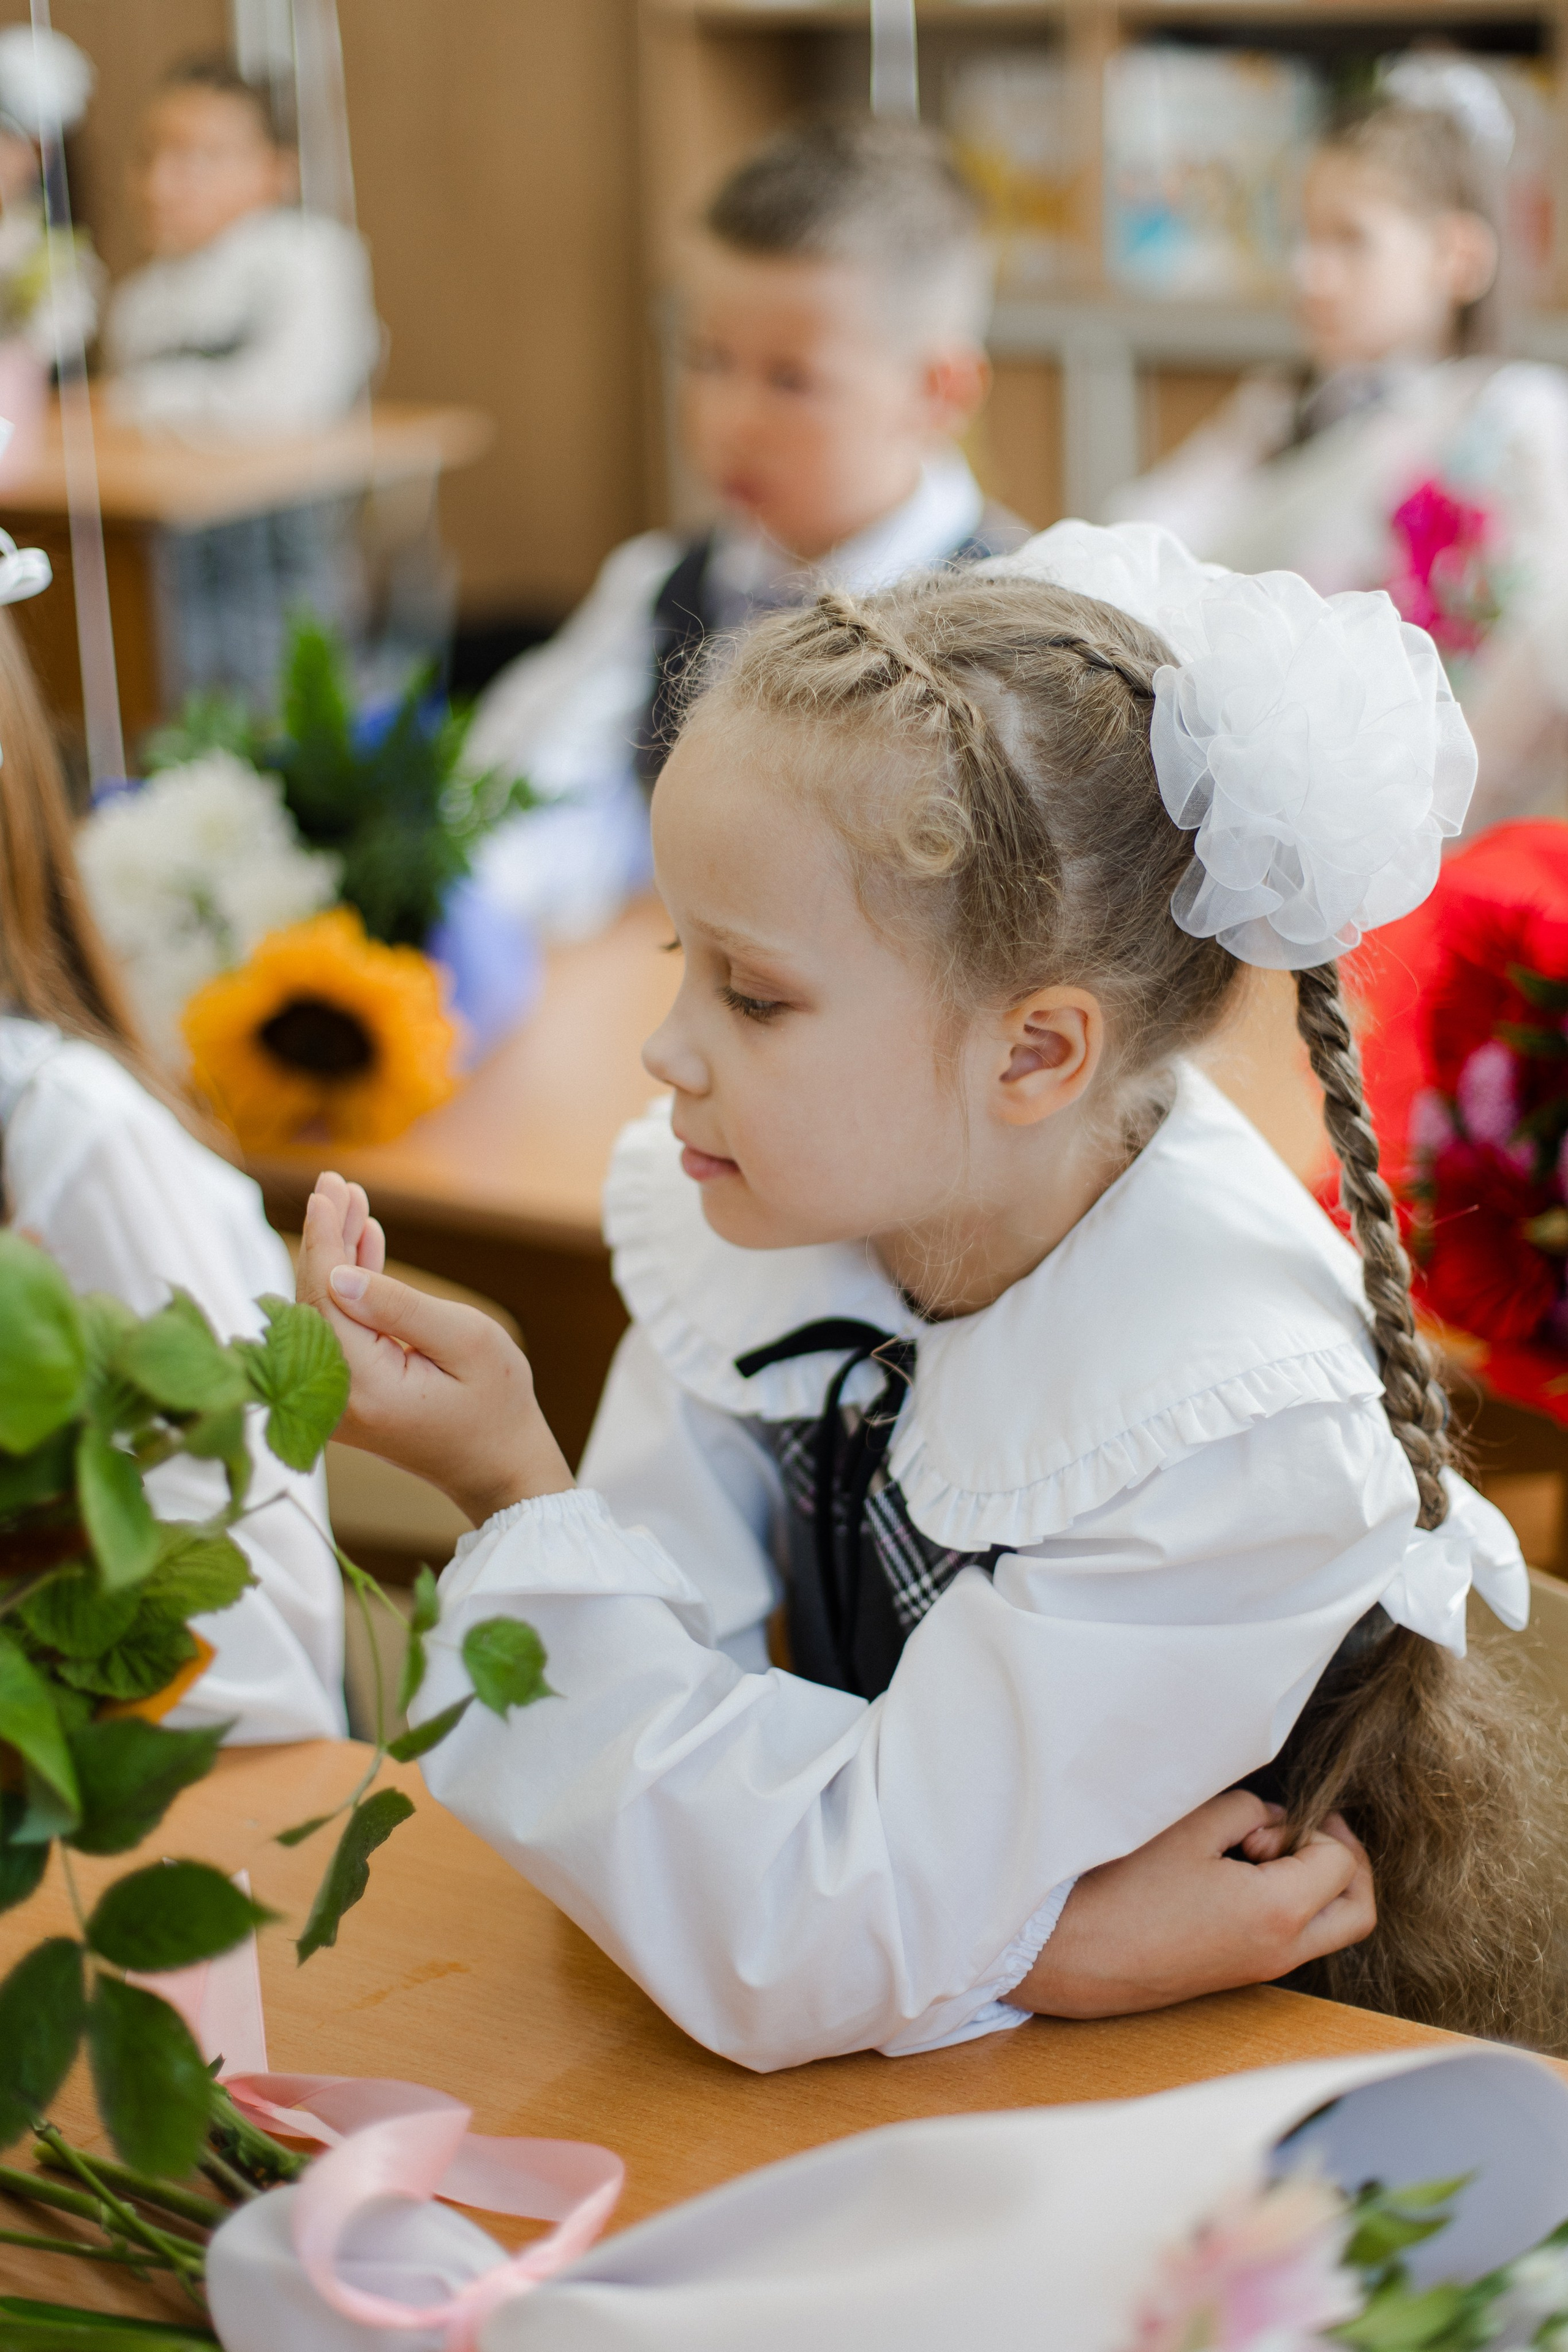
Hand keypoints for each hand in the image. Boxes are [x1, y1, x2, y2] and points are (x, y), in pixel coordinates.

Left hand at [297, 1171, 573, 1525]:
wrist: (499, 1468)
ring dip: (335, 1258)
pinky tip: (361, 1247)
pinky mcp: (344, 1397)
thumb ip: (400, 1307)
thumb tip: (338, 1276)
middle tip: (336, 1185)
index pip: (324, 1297)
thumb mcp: (467, 1342)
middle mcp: (334, 1398)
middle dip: (324, 1239)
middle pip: (312, 1301)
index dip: (322, 1239)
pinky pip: (335, 1332)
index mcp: (362, 1385)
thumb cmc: (497, 1406)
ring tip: (351, 1205)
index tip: (326, 1192)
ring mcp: (334, 1401)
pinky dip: (347, 1289)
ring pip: (320, 1313)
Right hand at [1014, 1791, 1374, 2018]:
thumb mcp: (1190, 1827)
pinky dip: (1289, 1905)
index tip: (1266, 1821)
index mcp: (1278, 1913)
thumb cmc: (1124, 1887)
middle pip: (1357, 1913)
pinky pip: (1292, 1940)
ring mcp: (1261, 1970)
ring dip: (1316, 1885)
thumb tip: (1269, 1820)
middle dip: (1348, 1864)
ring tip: (1255, 1853)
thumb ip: (1245, 1811)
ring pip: (1328, 1930)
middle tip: (1309, 1831)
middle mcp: (1281, 1952)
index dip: (1317, 1829)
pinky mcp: (1236, 1974)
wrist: (1072, 1953)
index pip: (1341, 1864)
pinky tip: (1236, 1877)